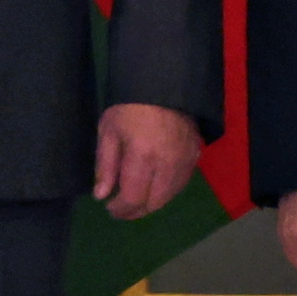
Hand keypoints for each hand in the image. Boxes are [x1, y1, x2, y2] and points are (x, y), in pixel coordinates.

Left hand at [92, 103, 204, 224]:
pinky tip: (154, 187)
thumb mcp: (109, 131)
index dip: (121, 209)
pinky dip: (166, 192)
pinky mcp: (195, 156)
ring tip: (136, 200)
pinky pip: (181, 184)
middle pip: (154, 203)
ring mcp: (185, 161)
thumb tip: (101, 196)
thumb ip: (105, 165)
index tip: (109, 208)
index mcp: (143, 156)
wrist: (165, 84)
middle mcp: (167, 163)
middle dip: (135, 211)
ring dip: (151, 203)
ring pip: (169, 197)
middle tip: (122, 209)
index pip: (134, 198)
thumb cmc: (130, 106)